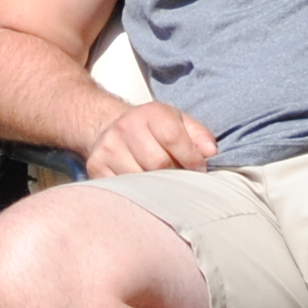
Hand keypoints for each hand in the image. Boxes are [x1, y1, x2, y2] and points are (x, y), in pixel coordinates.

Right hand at [82, 100, 217, 180]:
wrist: (111, 127)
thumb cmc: (153, 130)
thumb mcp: (179, 123)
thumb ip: (199, 135)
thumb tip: (210, 153)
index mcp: (150, 113)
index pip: (173, 137)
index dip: (191, 158)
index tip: (198, 169)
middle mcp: (125, 127)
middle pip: (157, 162)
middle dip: (174, 175)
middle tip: (179, 178)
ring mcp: (108, 148)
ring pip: (140, 179)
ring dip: (156, 187)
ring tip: (161, 184)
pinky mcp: (96, 167)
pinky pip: (122, 189)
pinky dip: (136, 193)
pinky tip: (142, 188)